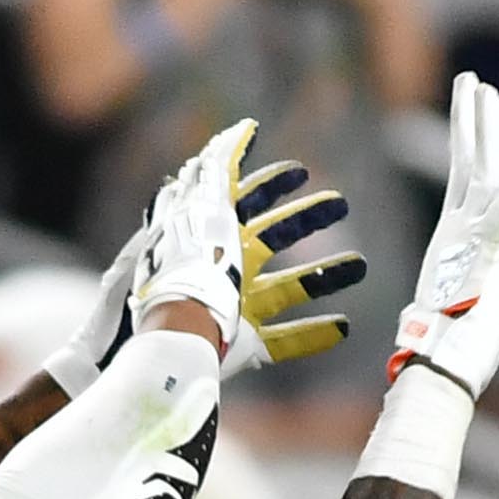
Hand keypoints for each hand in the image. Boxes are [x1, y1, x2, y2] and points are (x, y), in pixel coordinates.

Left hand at [49, 147, 368, 391]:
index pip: (241, 203)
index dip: (269, 185)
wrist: (138, 350)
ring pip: (289, 287)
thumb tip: (216, 149)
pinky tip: (340, 328)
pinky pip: (282, 341)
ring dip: (325, 275)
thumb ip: (197, 190)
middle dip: (306, 219)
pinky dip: (310, 336)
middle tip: (340, 203)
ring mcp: (236, 309)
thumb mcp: (176, 230)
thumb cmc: (156, 289)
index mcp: (207, 242)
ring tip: (359, 265)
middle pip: (273, 238)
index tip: (300, 172)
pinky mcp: (241, 346)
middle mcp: (225, 272)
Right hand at [385, 73, 498, 397]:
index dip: (470, 147)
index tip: (476, 115)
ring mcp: (465, 239)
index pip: (464, 185)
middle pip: (463, 164)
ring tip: (487, 88)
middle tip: (472, 83)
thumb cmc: (459, 354)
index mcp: (453, 243)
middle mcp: (453, 232)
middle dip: (467, 121)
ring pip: (477, 171)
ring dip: (485, 128)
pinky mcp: (484, 253)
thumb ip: (491, 304)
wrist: (440, 371)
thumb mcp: (479, 316)